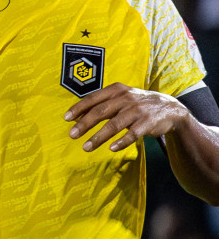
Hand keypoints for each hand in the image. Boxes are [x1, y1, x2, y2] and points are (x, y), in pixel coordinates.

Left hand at [67, 83, 188, 152]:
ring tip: (86, 147)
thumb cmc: (137, 104)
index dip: (79, 108)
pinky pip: (132, 134)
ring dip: (98, 137)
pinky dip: (121, 141)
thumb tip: (77, 117)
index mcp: (117, 90)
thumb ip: (101, 105)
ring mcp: (138, 110)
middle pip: (101, 111)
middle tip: (72, 135)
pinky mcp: (148, 123)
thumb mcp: (121, 98)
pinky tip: (111, 148)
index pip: (93, 98)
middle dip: (84, 124)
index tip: (66, 119)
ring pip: (114, 124)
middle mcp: (126, 98)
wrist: (171, 109)